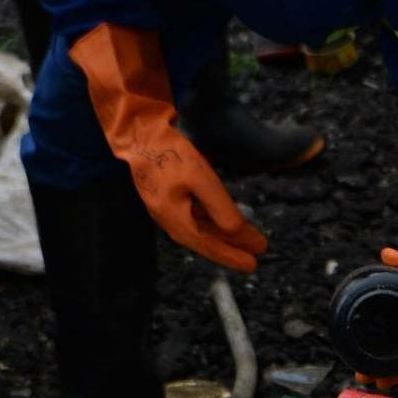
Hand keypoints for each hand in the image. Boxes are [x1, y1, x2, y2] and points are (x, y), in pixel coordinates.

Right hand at [130, 136, 267, 270]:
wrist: (141, 133)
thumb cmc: (172, 154)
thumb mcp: (201, 179)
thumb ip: (219, 207)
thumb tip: (237, 233)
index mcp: (175, 220)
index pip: (208, 245)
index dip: (232, 255)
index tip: (254, 264)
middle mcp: (168, 220)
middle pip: (205, 240)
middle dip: (232, 247)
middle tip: (256, 252)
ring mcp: (166, 209)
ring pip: (200, 229)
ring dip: (223, 234)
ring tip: (245, 238)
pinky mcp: (167, 198)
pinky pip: (193, 217)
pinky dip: (210, 222)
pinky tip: (220, 222)